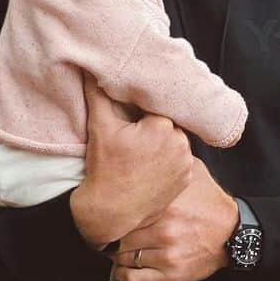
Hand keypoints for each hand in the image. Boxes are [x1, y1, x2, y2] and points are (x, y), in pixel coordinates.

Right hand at [70, 75, 192, 249]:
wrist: (110, 211)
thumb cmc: (104, 168)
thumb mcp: (100, 126)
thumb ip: (99, 93)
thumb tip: (93, 70)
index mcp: (163, 124)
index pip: (157, 104)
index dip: (142, 109)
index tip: (131, 118)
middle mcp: (181, 141)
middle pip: (167, 121)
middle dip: (153, 124)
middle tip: (134, 137)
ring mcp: (186, 162)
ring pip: (174, 139)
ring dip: (162, 141)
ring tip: (141, 152)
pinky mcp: (186, 177)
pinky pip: (180, 158)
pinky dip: (169, 158)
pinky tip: (151, 164)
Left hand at [109, 158, 239, 280]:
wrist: (234, 233)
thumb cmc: (210, 202)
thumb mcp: (194, 172)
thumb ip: (170, 159)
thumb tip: (149, 141)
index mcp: (165, 204)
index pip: (123, 208)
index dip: (112, 208)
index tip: (108, 208)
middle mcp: (163, 229)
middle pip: (119, 233)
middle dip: (112, 231)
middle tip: (109, 228)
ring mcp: (166, 253)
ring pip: (122, 256)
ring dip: (116, 253)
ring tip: (115, 246)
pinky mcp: (170, 273)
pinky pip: (133, 278)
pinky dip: (122, 274)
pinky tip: (120, 267)